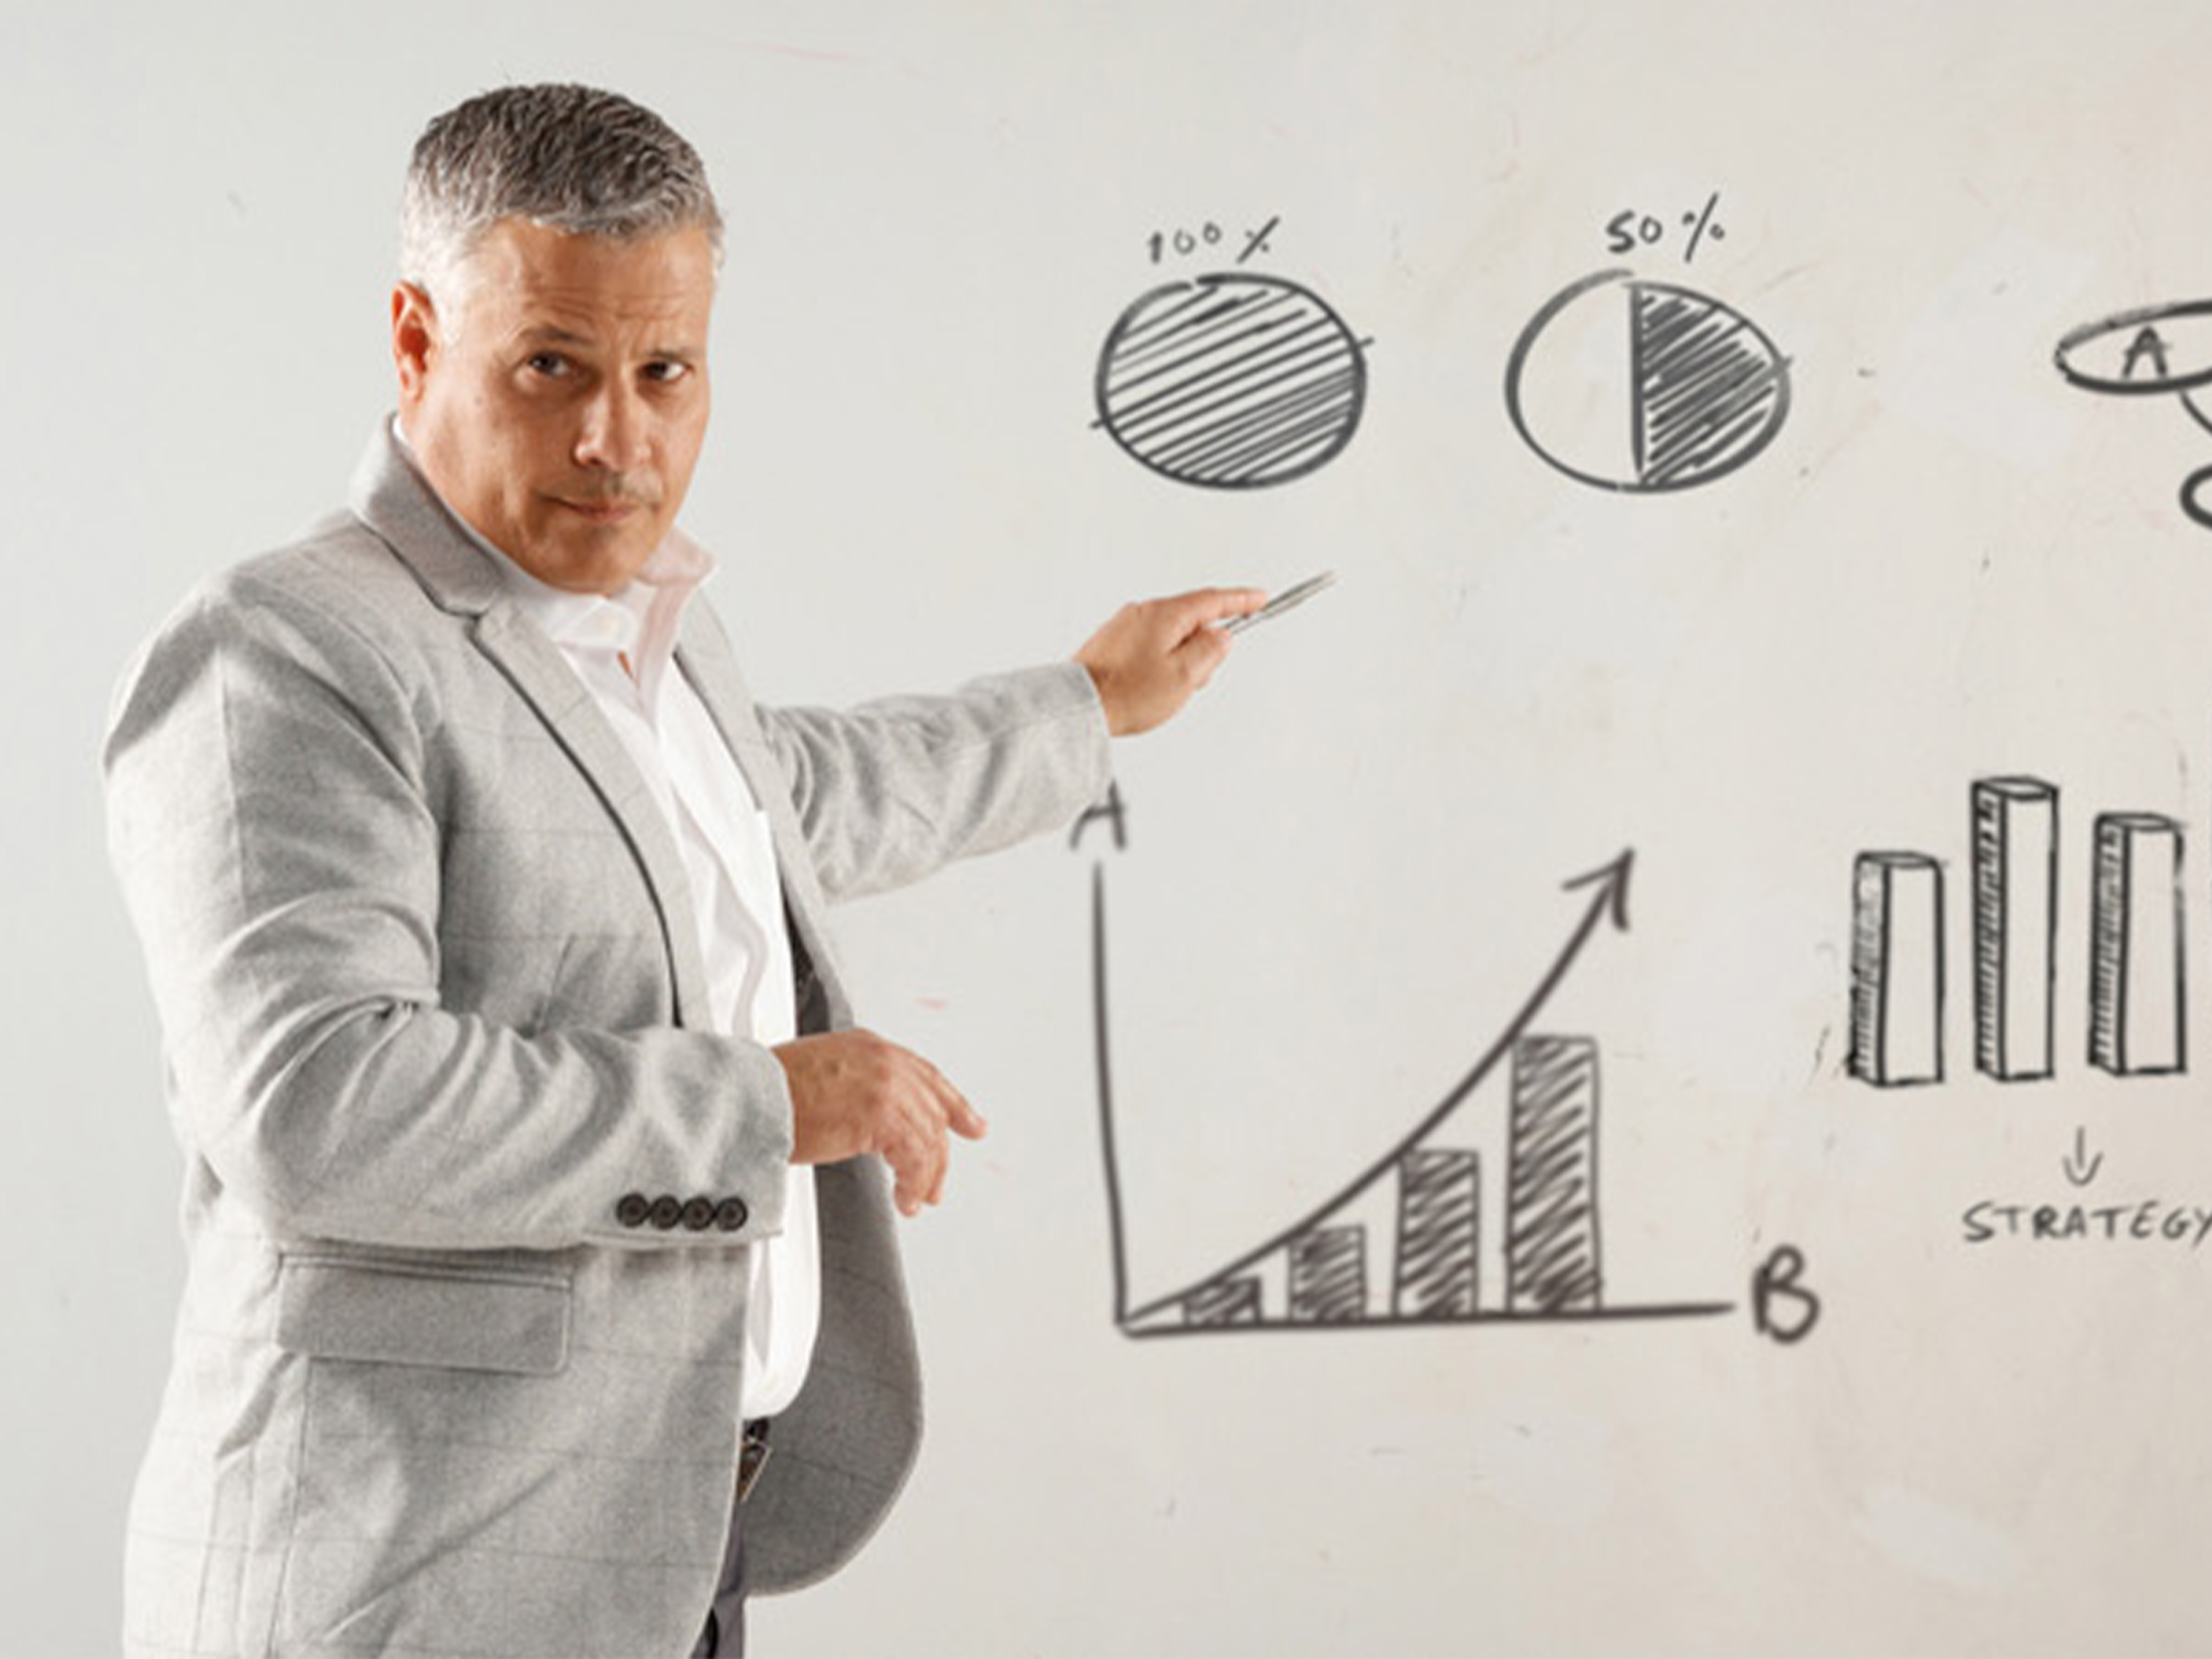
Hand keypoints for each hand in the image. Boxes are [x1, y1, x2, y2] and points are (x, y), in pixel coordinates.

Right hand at [774, 1029, 987, 1216]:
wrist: (752, 1097)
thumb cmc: (771, 1090)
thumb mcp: (822, 1071)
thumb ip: (856, 1085)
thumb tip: (868, 1119)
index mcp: (872, 1047)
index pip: (927, 1076)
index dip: (953, 1104)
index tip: (970, 1124)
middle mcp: (885, 1062)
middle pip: (933, 1111)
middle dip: (939, 1153)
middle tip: (936, 1183)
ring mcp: (886, 1087)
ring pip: (927, 1138)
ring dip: (924, 1176)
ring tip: (915, 1198)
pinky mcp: (881, 1116)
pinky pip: (914, 1158)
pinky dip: (913, 1184)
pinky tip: (904, 1198)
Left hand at [1073, 587, 1266, 736]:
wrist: (1078, 706)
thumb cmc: (1126, 693)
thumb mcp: (1185, 675)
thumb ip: (1211, 650)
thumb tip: (1220, 635)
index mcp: (1165, 614)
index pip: (1214, 600)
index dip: (1242, 601)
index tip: (1260, 598)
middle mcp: (1142, 612)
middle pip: (1191, 621)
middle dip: (1202, 649)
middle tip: (1194, 680)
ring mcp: (1125, 626)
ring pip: (1170, 638)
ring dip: (1179, 662)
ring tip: (1162, 691)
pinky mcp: (1112, 642)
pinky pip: (1149, 647)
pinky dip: (1158, 665)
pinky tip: (1147, 688)